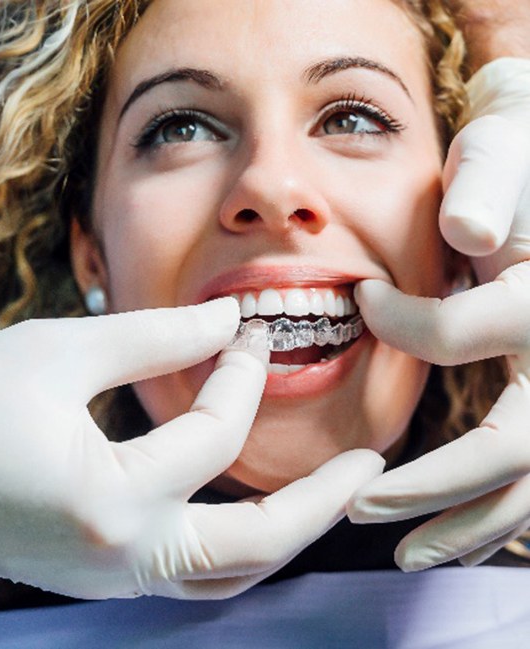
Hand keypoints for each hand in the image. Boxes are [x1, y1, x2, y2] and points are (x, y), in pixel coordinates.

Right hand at [0, 298, 382, 597]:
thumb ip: (151, 337)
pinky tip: (250, 503)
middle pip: (256, 547)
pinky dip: (235, 541)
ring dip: (285, 532)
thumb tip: (224, 319)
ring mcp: (113, 579)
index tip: (247, 327)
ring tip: (328, 492)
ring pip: (229, 575)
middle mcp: (123, 558)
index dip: (238, 371)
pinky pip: (191, 573)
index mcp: (112, 499)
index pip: (212, 433)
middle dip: (322, 503)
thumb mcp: (56, 351)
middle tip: (371, 466)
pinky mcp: (101, 576)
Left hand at [347, 58, 529, 570]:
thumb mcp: (501, 158)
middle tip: (361, 506)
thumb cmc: (515, 166)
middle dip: (435, 485)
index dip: (403, 324)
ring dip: (465, 524)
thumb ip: (487, 188)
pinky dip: (492, 515)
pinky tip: (450, 539)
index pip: (465, 334)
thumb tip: (468, 235)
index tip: (359, 300)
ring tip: (406, 553)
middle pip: (515, 447)